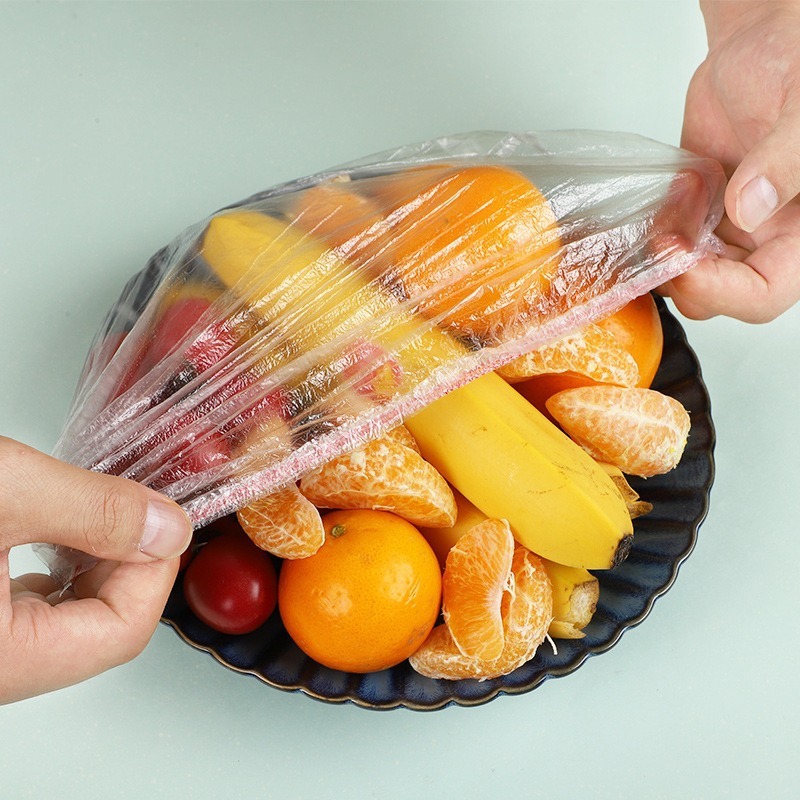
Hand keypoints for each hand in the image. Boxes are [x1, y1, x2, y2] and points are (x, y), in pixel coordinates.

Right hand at [0, 437, 191, 703]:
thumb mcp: (5, 491)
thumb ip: (93, 511)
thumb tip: (166, 528)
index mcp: (3, 659)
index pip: (123, 632)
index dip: (156, 568)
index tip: (164, 516)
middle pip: (101, 626)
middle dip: (128, 558)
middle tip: (130, 504)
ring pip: (69, 616)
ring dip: (95, 559)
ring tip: (92, 507)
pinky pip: (33, 605)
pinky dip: (60, 562)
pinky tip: (56, 525)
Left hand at [661, 0, 799, 321]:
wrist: (764, 42)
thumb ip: (787, 158)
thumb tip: (751, 208)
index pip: (765, 294)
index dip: (723, 292)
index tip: (686, 265)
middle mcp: (769, 237)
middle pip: (720, 295)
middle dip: (682, 279)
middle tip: (657, 246)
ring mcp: (730, 228)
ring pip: (688, 274)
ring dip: (661, 259)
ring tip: (654, 221)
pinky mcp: (698, 212)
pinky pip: (670, 240)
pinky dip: (653, 233)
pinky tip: (654, 207)